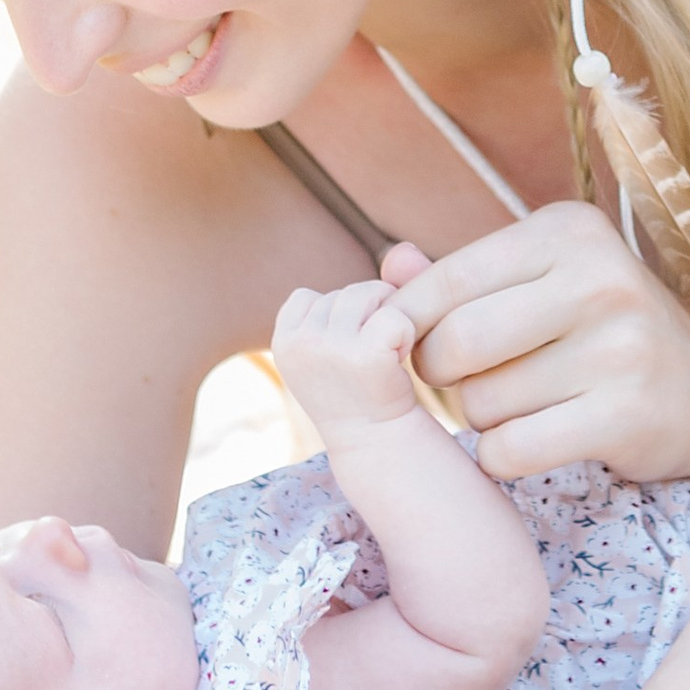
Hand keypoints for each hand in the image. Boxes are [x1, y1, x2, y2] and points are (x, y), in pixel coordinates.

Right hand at [272, 275, 420, 438]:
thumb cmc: (360, 388)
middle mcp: (298, 343)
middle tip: (371, 362)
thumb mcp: (342, 338)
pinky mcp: (364, 356)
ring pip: (371, 295)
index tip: (347, 355)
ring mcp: (329, 348)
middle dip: (368, 318)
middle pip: (346, 292)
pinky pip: (396, 316)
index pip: (313, 296)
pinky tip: (398, 363)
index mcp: (283, 339)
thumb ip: (365, 289)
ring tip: (385, 359)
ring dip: (389, 321)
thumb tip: (403, 247)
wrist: (379, 443)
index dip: (339, 319)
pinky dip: (406, 334)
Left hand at [386, 202, 689, 484]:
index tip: (416, 345)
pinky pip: (510, 449)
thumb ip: (458, 277)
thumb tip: (386, 264)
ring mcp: (620, 349)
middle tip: (464, 381)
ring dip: (479, 417)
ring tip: (519, 405)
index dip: (412, 324)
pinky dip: (501, 456)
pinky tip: (529, 441)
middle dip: (440, 374)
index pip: (448, 280)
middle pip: (456, 343)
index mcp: (570, 231)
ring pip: (480, 402)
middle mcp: (601, 278)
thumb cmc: (604, 331)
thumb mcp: (541, 283)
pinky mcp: (627, 416)